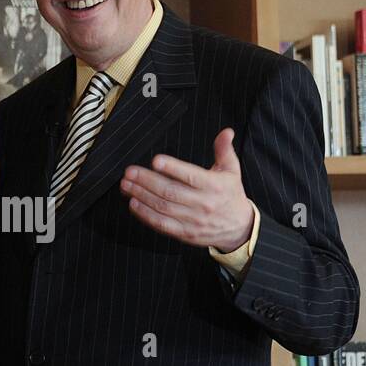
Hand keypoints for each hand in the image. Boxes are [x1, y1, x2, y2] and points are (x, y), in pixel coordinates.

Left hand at [120, 128, 253, 251]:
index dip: (172, 168)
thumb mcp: (231, 170)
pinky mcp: (185, 233)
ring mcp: (193, 220)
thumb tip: (226, 131)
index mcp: (213, 185)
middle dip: (147, 181)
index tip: (155, 161)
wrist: (239, 227)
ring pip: (163, 207)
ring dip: (141, 196)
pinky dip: (146, 215)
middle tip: (129, 172)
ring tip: (126, 185)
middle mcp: (203, 203)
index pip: (191, 176)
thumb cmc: (230, 194)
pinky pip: (162, 224)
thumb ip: (224, 150)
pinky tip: (134, 204)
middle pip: (170, 192)